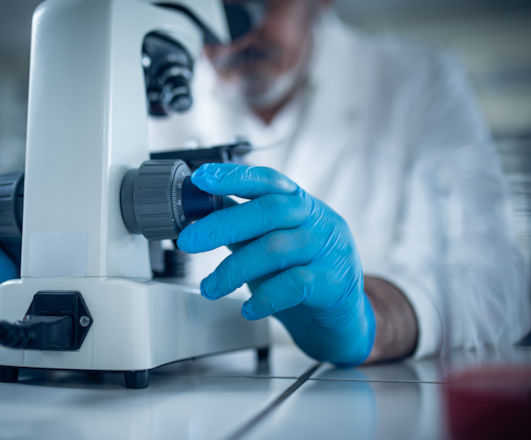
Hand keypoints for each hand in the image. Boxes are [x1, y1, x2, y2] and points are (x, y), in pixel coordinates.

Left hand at [177, 164, 375, 365]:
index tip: (201, 178)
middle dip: (223, 224)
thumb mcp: (271, 246)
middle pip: (269, 211)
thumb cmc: (303, 277)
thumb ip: (242, 228)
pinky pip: (295, 284)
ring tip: (210, 288)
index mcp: (300, 205)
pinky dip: (266, 297)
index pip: (267, 181)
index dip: (233, 176)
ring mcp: (329, 250)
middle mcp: (318, 220)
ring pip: (277, 248)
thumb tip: (199, 209)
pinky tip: (249, 308)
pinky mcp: (335, 282)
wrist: (342, 320)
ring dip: (234, 269)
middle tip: (189, 241)